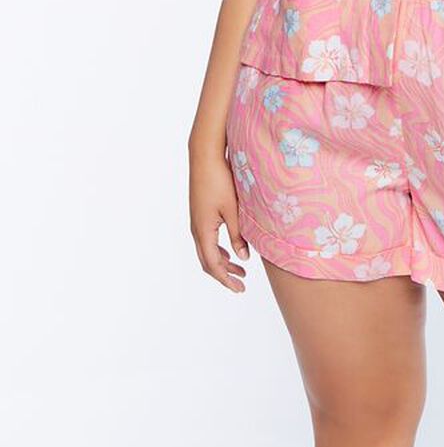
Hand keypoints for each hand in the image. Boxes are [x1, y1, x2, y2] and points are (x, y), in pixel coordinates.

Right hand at [189, 147, 250, 291]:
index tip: (240, 289)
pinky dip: (218, 251)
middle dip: (224, 275)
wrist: (204, 157)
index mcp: (203, 231)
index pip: (213, 264)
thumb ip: (238, 235)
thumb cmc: (220, 181)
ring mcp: (197, 222)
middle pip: (207, 261)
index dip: (226, 279)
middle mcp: (196, 229)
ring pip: (207, 251)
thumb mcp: (233, 210)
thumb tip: (243, 258)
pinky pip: (207, 241)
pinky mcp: (200, 215)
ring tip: (240, 270)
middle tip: (241, 285)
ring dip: (222, 263)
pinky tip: (230, 251)